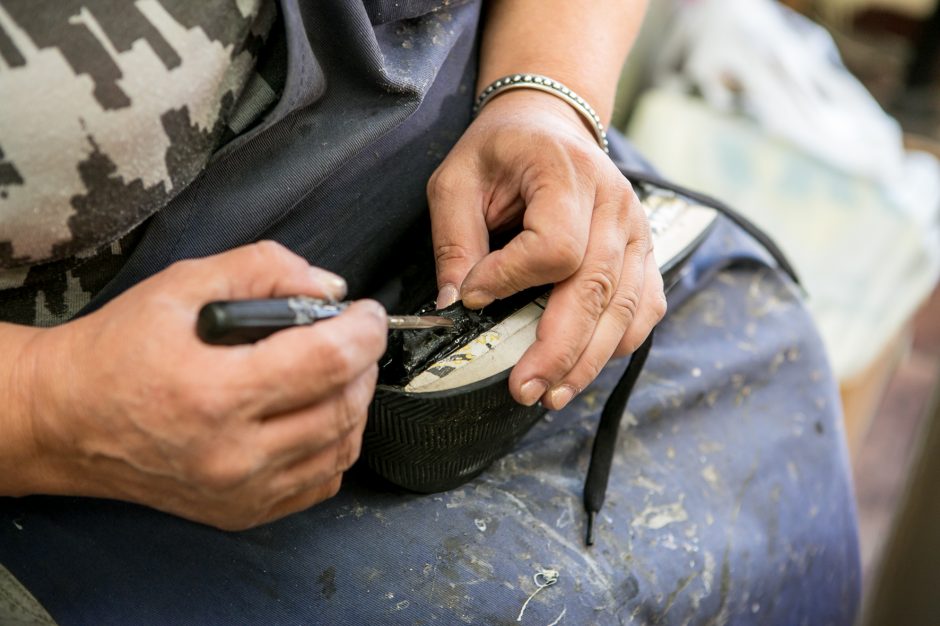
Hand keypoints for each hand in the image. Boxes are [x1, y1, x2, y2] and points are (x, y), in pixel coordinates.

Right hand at [16, 242, 386, 529]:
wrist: (67, 420)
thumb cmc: (119, 350)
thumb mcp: (183, 285)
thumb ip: (264, 270)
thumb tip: (331, 290)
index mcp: (215, 393)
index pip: (326, 362)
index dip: (363, 331)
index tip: (368, 313)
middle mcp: (232, 454)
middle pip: (343, 406)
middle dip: (363, 362)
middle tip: (351, 336)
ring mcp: (240, 492)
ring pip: (342, 446)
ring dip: (354, 401)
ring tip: (335, 370)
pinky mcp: (243, 512)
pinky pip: (322, 480)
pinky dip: (335, 443)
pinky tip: (316, 413)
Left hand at [428, 91, 665, 409]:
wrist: (550, 123)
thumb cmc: (501, 151)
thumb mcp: (457, 178)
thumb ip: (453, 238)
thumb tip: (454, 303)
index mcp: (566, 174)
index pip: (555, 246)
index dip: (512, 280)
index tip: (473, 297)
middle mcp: (614, 203)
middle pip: (596, 288)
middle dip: (558, 348)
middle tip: (524, 389)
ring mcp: (638, 230)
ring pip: (625, 308)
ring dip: (588, 359)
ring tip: (551, 394)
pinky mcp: (645, 251)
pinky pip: (644, 307)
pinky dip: (619, 343)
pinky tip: (586, 367)